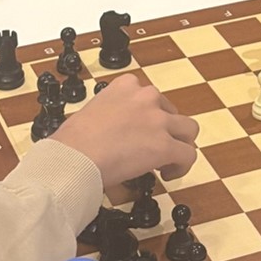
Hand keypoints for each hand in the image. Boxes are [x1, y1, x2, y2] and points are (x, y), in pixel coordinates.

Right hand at [57, 74, 198, 187]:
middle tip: (153, 146)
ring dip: (180, 144)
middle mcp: (146, 98)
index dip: (149, 116)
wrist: (74, 156)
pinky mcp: (164, 146)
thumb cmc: (72, 140)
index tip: (141, 130)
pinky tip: (167, 175)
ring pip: (188, 130)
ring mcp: (158, 121)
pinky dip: (182, 166)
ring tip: (167, 160)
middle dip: (166, 129)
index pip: (149, 96)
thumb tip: (111, 134)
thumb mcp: (91, 111)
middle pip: (171, 111)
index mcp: (125, 86)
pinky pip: (188, 155)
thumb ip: (110, 115)